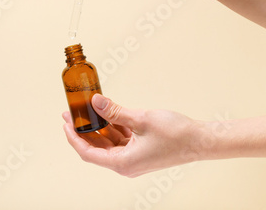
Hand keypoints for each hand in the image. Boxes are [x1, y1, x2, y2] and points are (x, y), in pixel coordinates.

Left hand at [62, 94, 201, 176]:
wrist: (200, 141)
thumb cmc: (176, 135)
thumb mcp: (141, 119)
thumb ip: (115, 111)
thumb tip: (95, 102)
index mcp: (123, 162)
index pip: (88, 152)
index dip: (73, 137)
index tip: (65, 122)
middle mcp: (126, 164)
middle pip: (96, 148)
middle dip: (84, 130)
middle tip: (73, 112)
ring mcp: (134, 158)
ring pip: (109, 143)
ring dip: (99, 127)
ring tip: (89, 109)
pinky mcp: (141, 151)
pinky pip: (121, 140)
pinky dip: (113, 127)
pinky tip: (108, 112)